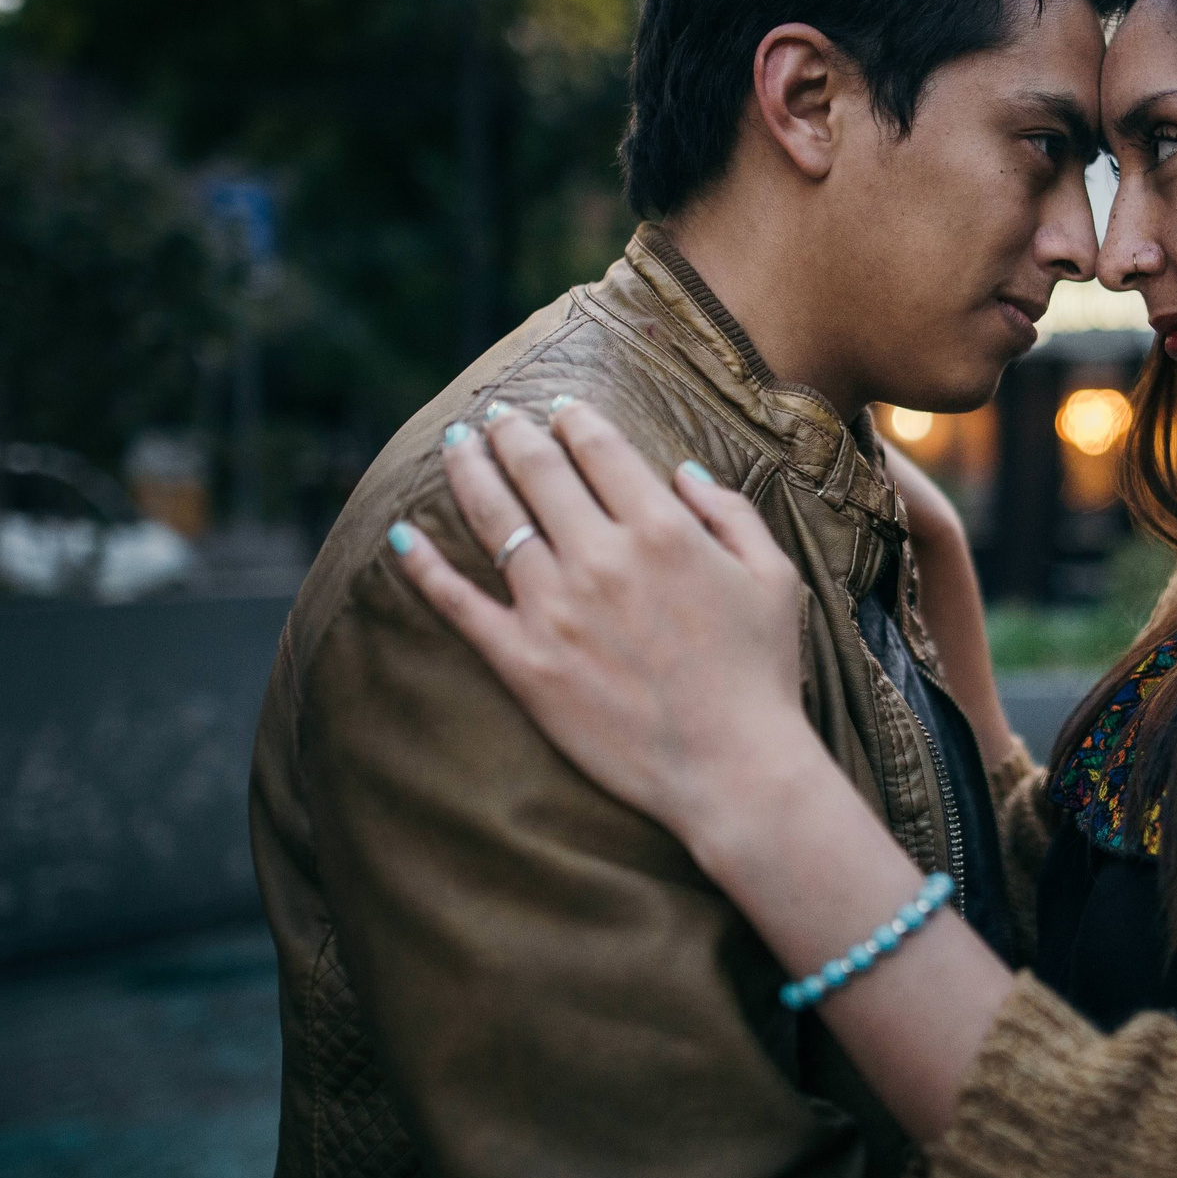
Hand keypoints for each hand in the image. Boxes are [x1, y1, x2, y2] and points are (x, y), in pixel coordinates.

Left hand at [399, 405, 1018, 1144]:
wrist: (734, 770)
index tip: (560, 408)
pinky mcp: (524, 662)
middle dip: (512, 432)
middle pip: (538, 471)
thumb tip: (681, 470)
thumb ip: (730, 512)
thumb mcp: (774, 578)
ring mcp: (555, 609)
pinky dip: (424, 566)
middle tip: (495, 414)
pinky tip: (402, 536)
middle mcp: (600, 556)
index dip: (574, 419)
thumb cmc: (762, 675)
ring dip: (468, 472)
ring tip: (455, 445)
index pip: (600, 450)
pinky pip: (459, 604)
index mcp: (662, 529)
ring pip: (494, 519)